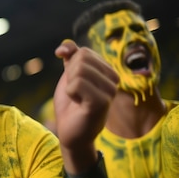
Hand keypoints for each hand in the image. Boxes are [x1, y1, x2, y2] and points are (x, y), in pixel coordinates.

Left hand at [54, 39, 117, 174]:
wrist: (70, 131)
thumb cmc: (71, 104)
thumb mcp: (69, 76)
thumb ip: (70, 57)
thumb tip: (64, 46)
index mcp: (108, 71)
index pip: (83, 52)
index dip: (70, 66)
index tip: (75, 83)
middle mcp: (114, 79)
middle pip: (81, 59)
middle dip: (70, 75)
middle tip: (75, 92)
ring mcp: (110, 91)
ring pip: (79, 71)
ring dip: (70, 85)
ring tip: (78, 99)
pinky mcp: (102, 102)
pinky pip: (76, 84)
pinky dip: (70, 93)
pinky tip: (79, 104)